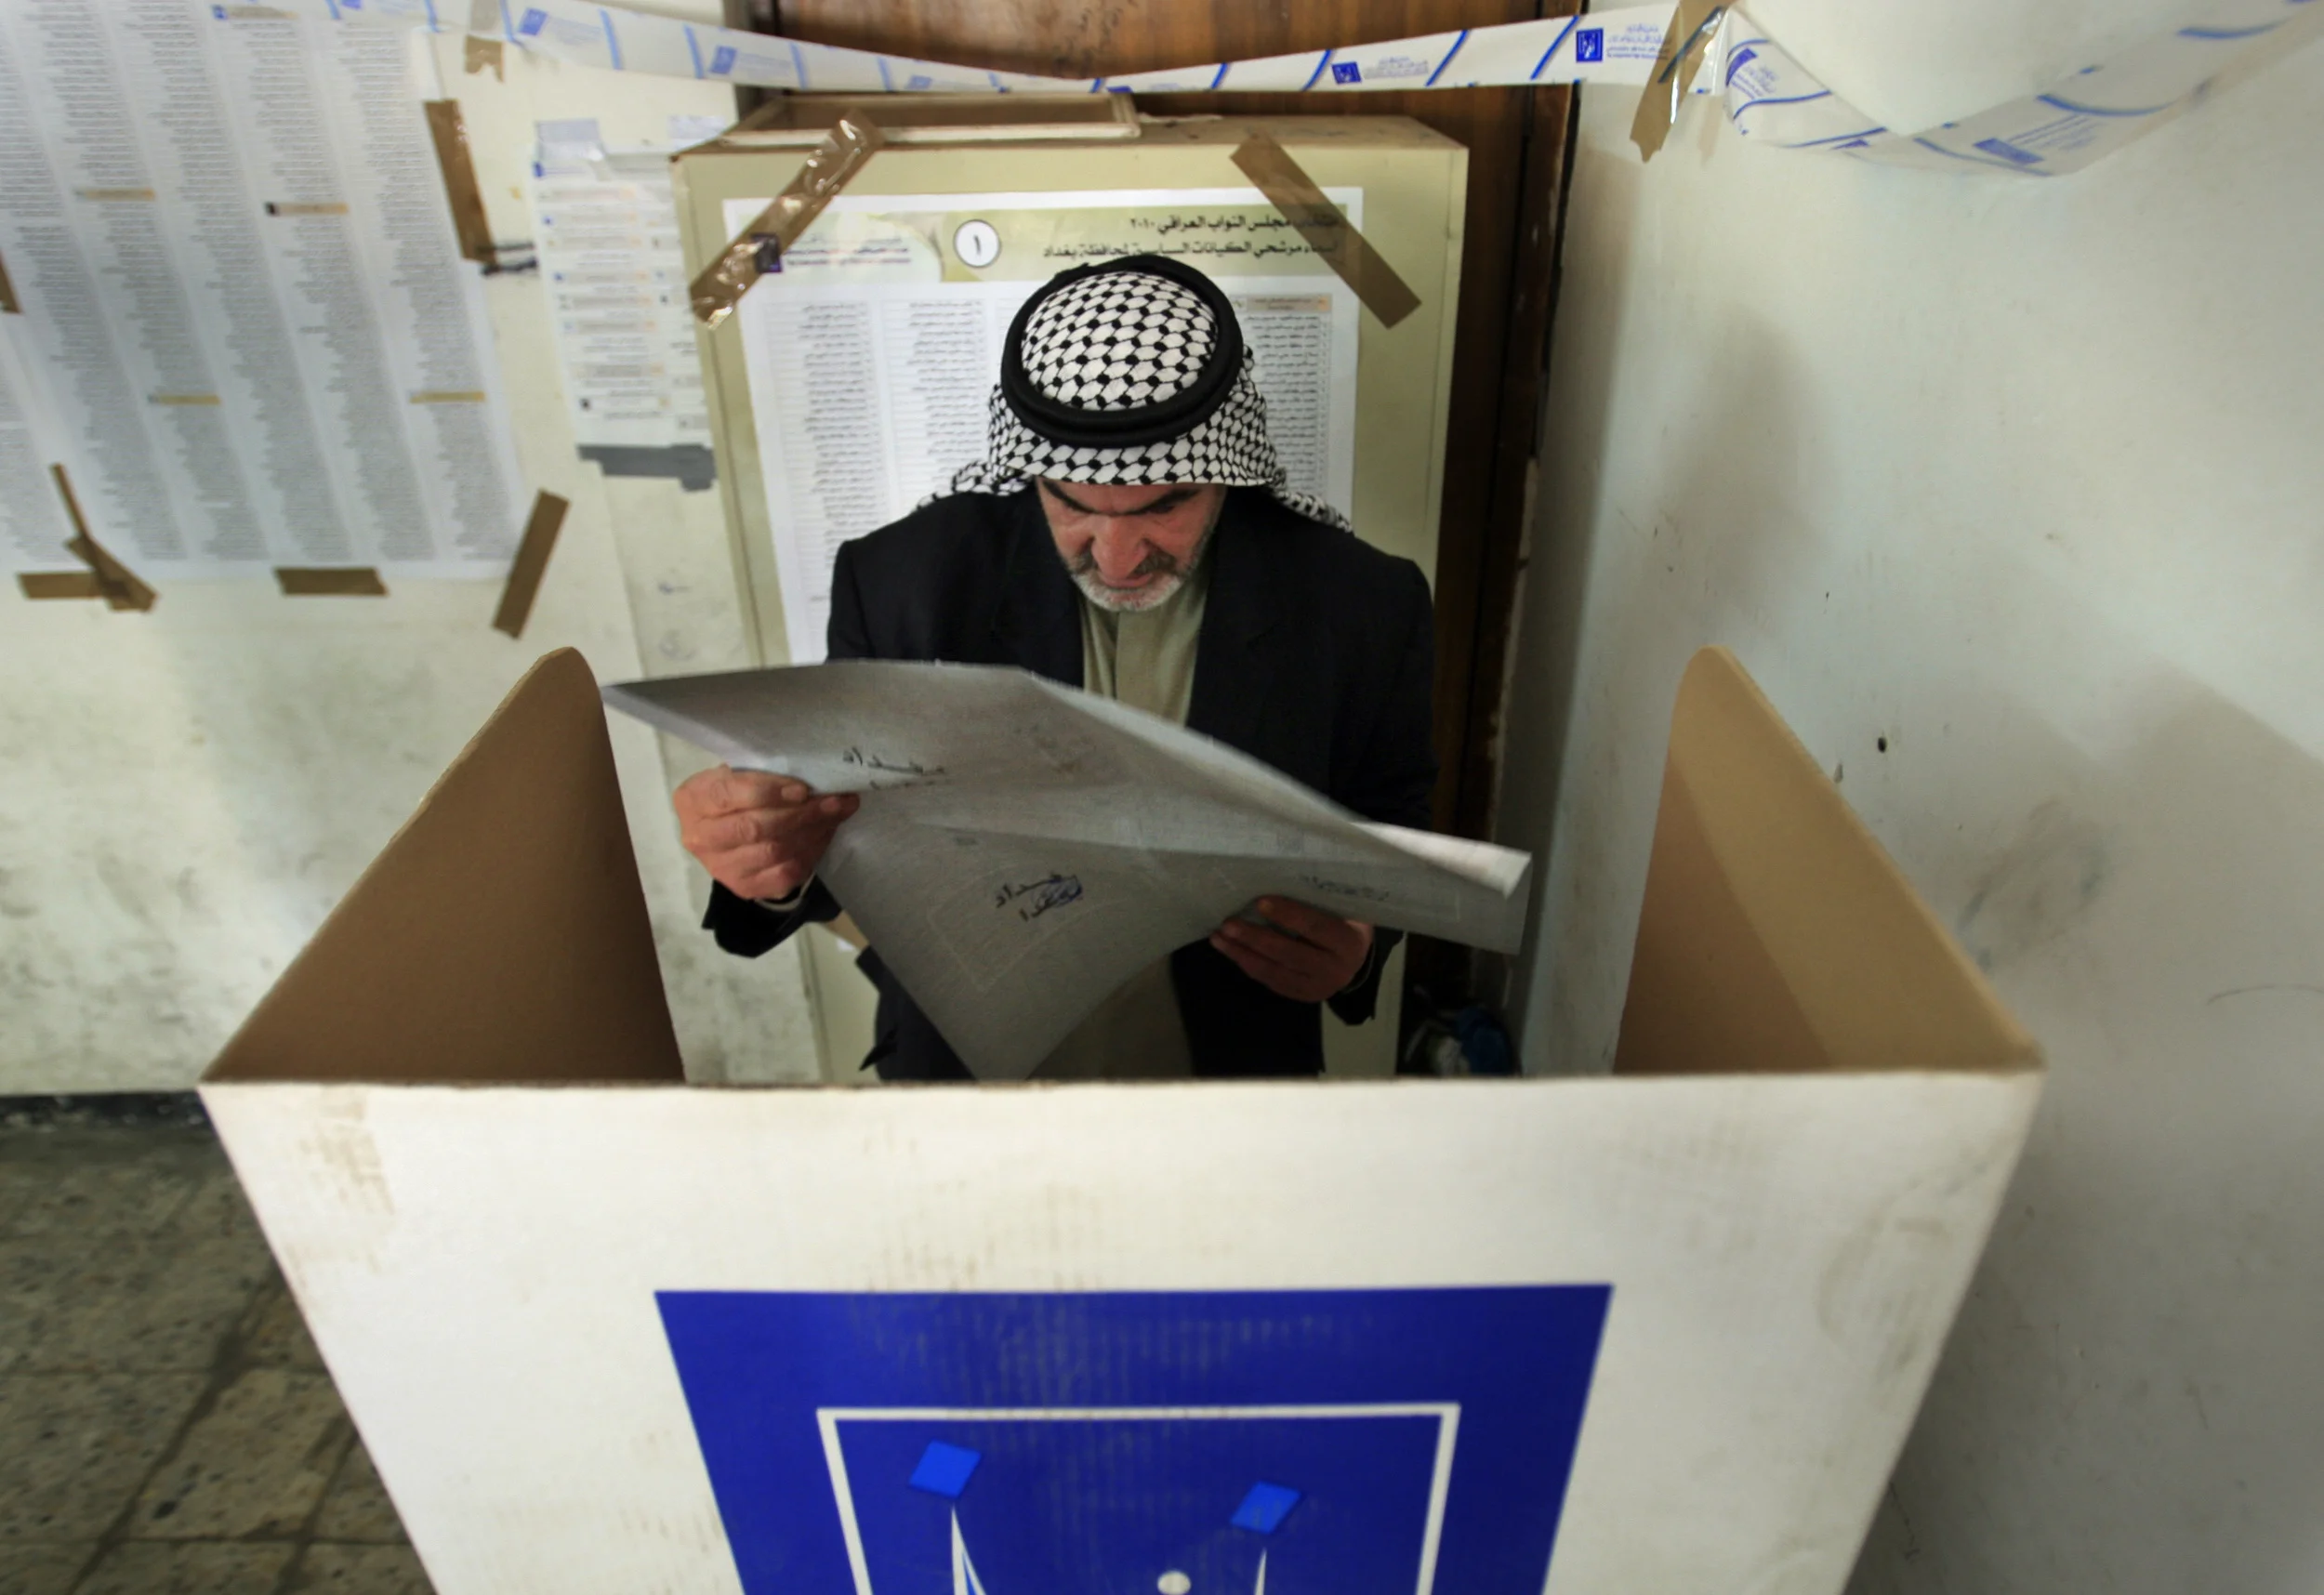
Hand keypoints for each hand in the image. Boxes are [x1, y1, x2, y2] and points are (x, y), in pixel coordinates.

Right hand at [673, 766, 858, 902]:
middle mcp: (699, 838)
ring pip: (774, 852)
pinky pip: (785, 874)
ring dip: (813, 831)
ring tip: (837, 813)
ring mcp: (721, 868)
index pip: (729, 795)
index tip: (803, 789)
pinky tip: (825, 834)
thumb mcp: (735, 774)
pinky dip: (812, 851)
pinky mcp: (745, 888)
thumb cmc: (735, 794)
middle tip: (835, 801)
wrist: (724, 833)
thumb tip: (811, 777)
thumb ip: (761, 774)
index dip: (769, 792)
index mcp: (692, 800)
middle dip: (801, 813)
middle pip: (755, 827)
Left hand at [1209, 897, 1374, 1003]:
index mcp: (1349, 942)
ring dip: (1242, 954)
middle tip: (1227, 924)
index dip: (1288, 915)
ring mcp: (1317, 988)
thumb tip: (1277, 876)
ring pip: (1274, 971)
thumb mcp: (1343, 908)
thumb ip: (1319, 899)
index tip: (1260, 901)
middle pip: (1289, 953)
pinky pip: (1270, 980)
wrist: (1357, 959)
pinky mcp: (1300, 996)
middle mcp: (1335, 970)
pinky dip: (1247, 963)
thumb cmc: (1345, 921)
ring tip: (1218, 937)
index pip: (1316, 927)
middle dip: (1255, 939)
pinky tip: (1229, 950)